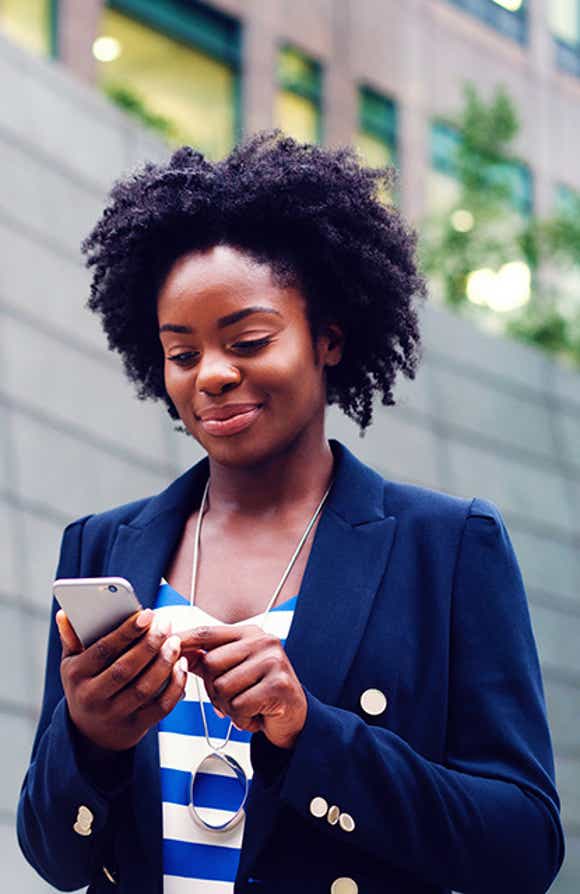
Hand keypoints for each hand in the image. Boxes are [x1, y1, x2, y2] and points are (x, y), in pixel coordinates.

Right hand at [56, 608, 187, 752]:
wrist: (91, 733)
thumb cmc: (85, 686)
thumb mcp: (72, 664)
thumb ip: (72, 638)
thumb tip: (65, 614)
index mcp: (77, 675)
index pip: (103, 650)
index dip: (127, 631)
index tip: (147, 614)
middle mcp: (93, 697)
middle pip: (125, 669)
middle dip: (150, 644)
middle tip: (166, 625)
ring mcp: (114, 714)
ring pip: (144, 688)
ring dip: (164, 663)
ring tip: (175, 643)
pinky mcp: (135, 727)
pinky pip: (160, 707)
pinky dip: (174, 686)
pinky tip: (181, 667)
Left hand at [179, 625, 306, 748]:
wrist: (295, 718)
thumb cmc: (261, 693)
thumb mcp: (235, 671)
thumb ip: (209, 660)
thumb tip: (177, 651)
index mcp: (250, 634)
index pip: (208, 633)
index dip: (184, 639)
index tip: (165, 641)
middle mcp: (263, 641)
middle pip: (211, 663)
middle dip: (214, 689)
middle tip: (233, 699)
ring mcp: (273, 661)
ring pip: (222, 687)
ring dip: (229, 707)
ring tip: (247, 707)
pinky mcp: (278, 685)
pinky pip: (238, 706)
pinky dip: (242, 719)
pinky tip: (256, 715)